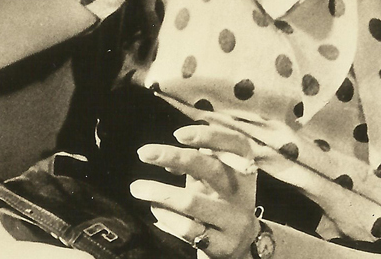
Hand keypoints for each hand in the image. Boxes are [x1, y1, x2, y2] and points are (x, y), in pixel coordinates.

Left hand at [129, 124, 261, 258]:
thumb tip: (163, 157)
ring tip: (136, 188)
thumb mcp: (216, 179)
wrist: (241, 245)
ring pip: (192, 202)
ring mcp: (233, 221)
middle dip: (174, 157)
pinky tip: (155, 208)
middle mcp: (241, 194)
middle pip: (211, 169)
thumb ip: (196, 162)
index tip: (178, 134)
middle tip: (143, 153)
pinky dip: (166, 215)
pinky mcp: (221, 245)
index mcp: (243, 170)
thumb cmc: (220, 201)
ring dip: (159, 192)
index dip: (210, 136)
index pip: (236, 145)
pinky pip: (186, 228)